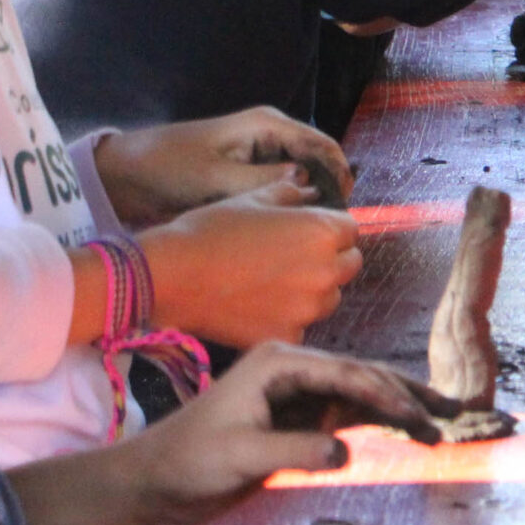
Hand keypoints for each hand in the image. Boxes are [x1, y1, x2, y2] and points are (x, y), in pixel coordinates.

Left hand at [92, 107, 349, 226]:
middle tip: (329, 228)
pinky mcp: (251, 173)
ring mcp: (262, 154)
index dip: (339, 175)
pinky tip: (292, 228)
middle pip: (319, 160)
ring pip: (305, 176)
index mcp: (268, 125)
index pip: (322, 145)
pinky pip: (284, 186)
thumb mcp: (215, 177)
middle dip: (329, 190)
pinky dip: (292, 203)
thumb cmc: (169, 168)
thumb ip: (263, 180)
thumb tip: (309, 185)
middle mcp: (272, 136)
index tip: (342, 210)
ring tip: (313, 232)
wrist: (128, 173)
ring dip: (311, 199)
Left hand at [116, 342, 456, 524]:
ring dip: (402, 410)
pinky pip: (350, 417)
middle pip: (364, 377)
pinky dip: (381, 424)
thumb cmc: (188, 462)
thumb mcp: (239, 456)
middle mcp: (295, 369)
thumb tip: (346, 451)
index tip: (421, 418)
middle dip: (410, 396)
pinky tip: (411, 431)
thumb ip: (294, 451)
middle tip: (454, 415)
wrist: (155, 482)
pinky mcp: (300, 420)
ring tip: (444, 425)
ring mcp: (300, 394)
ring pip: (363, 396)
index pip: (347, 374)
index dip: (388, 395)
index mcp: (278, 362)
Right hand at [137, 179, 363, 347]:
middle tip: (292, 257)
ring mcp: (308, 308)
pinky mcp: (289, 336)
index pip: (351, 230)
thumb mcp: (253, 199)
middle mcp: (325, 271)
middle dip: (329, 259)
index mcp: (323, 232)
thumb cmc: (211, 230)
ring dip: (313, 290)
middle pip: (348, 265)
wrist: (173, 276)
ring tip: (274, 282)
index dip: (331, 229)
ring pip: (328, 298)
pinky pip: (302, 325)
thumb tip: (309, 189)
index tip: (308, 232)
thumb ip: (290, 193)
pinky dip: (287, 318)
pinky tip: (259, 306)